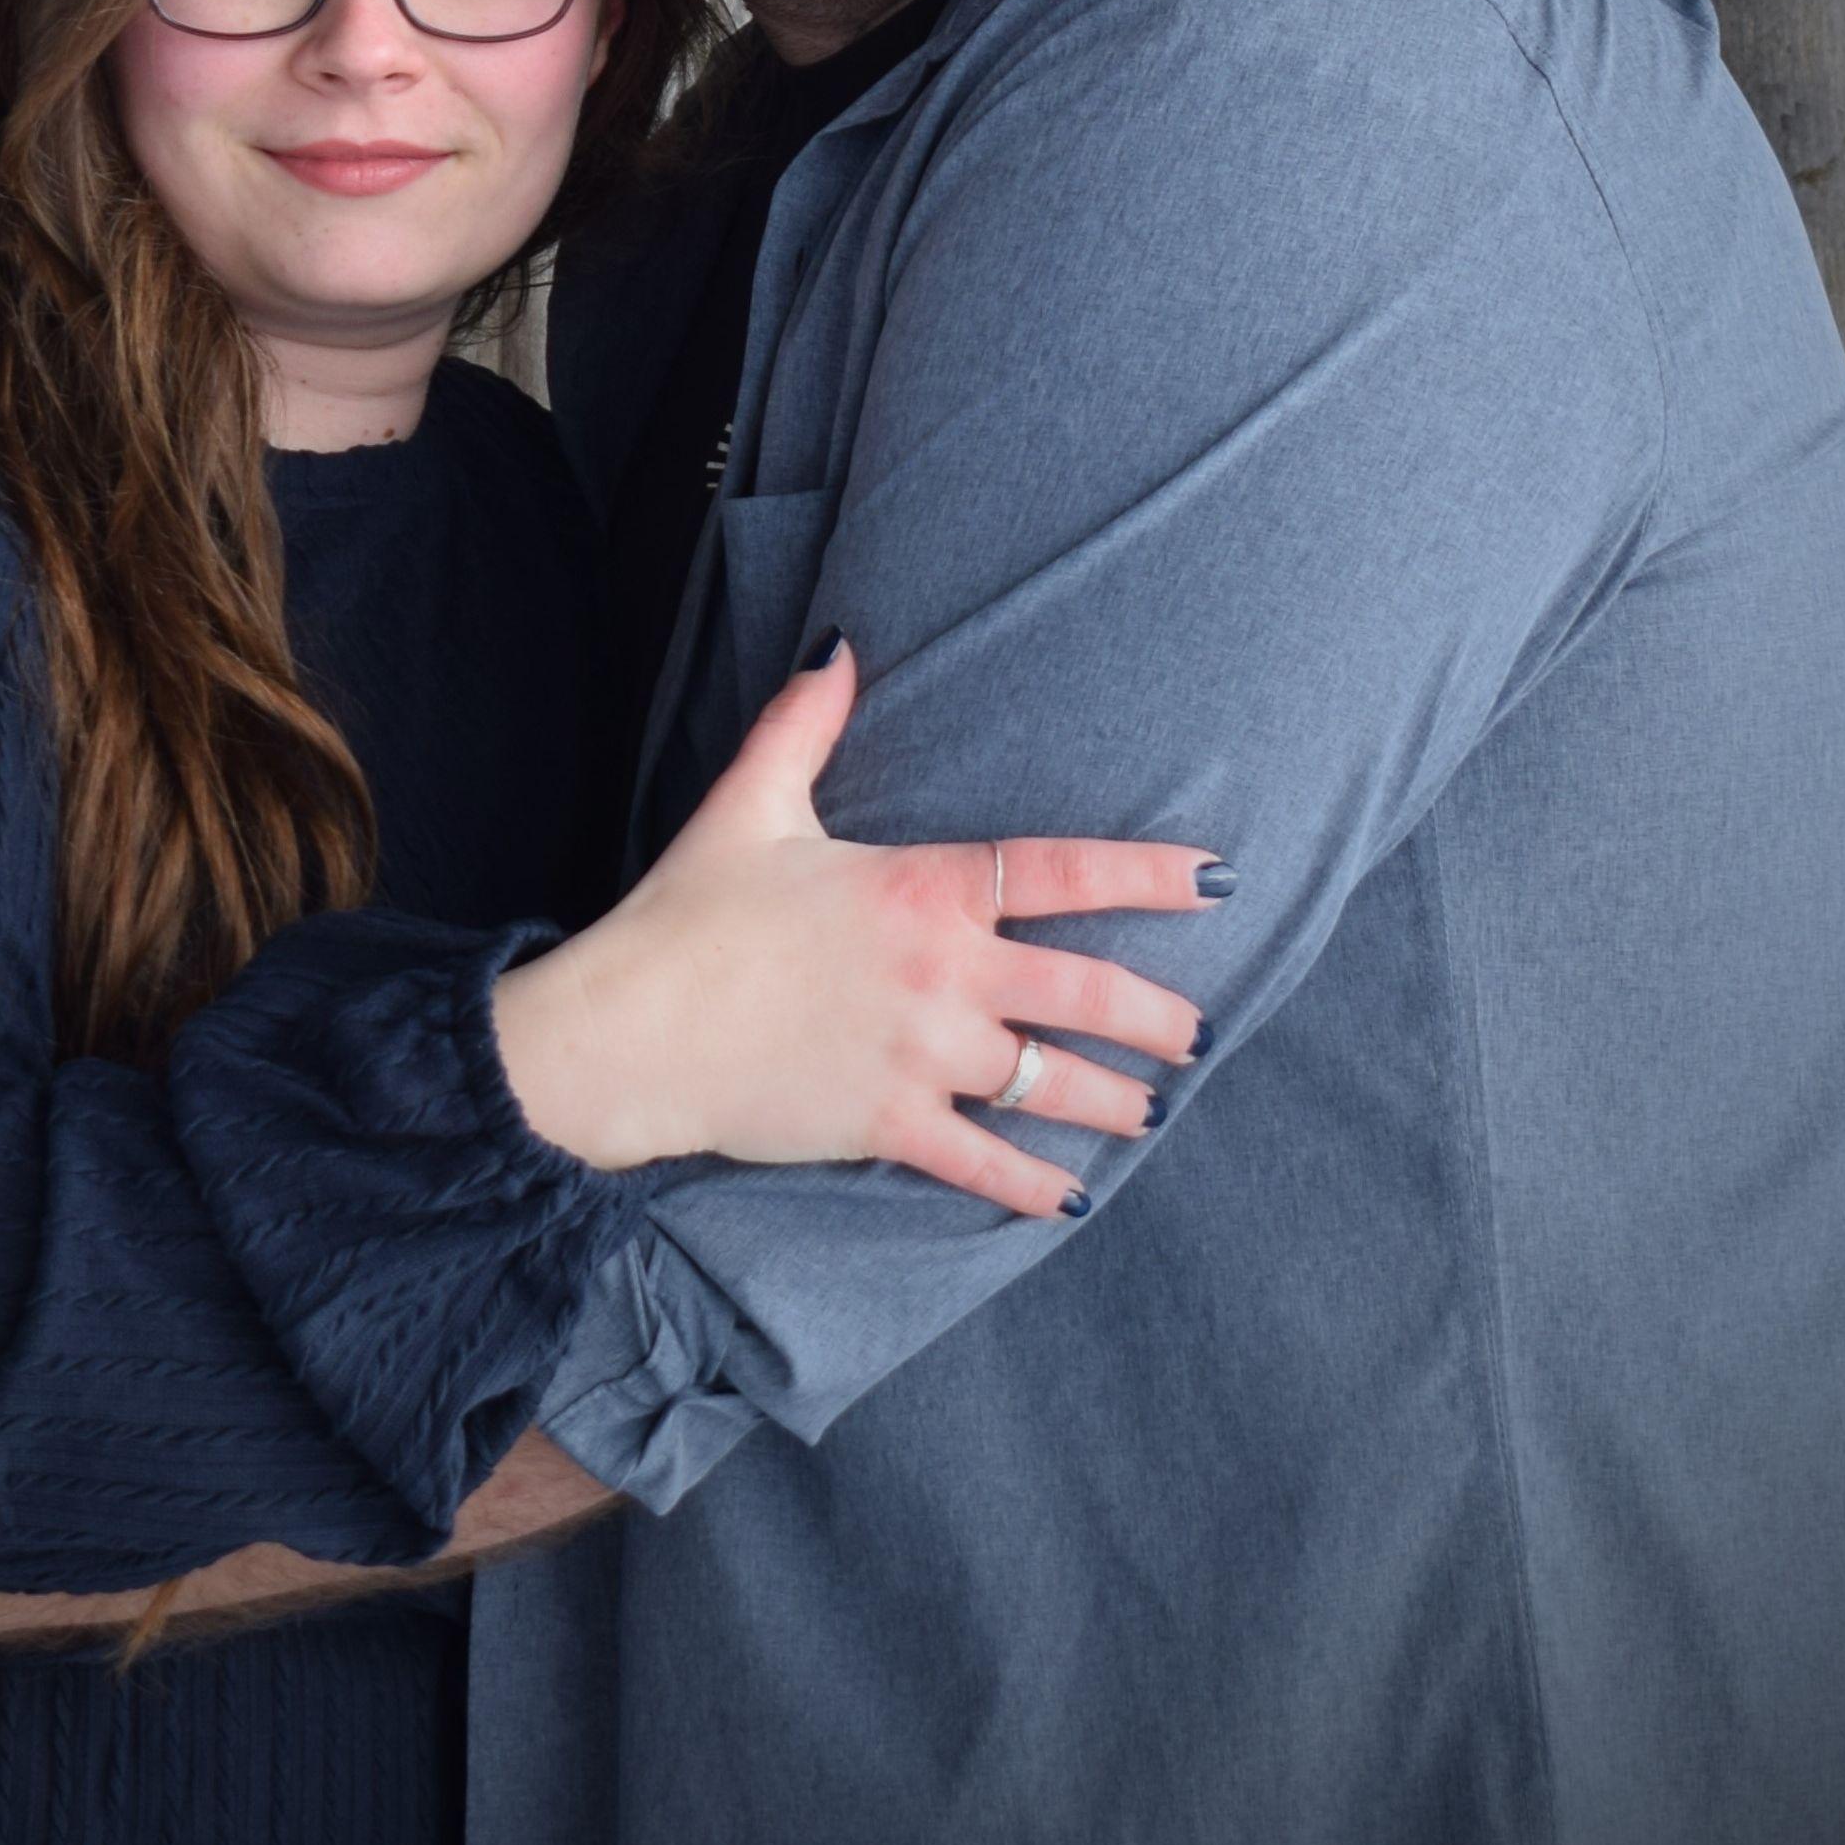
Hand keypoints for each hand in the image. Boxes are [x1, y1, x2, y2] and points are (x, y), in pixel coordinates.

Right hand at [487, 639, 1217, 1216]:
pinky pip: (983, 1162)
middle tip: (1198, 1030)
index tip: (1213, 880)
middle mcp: (942, 972)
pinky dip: (1031, 1186)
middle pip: (1083, 991)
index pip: (1059, 872)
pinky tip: (1069, 1199)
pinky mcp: (889, 1124)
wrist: (632, 1027)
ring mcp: (922, 1056)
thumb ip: (804, 722)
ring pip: (1050, 1083)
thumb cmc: (688, 913)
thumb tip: (838, 646)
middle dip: (1155, 1015)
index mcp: (921, 887)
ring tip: (1152, 1110)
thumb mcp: (750, 801)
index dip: (1145, 874)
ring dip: (1113, 1101)